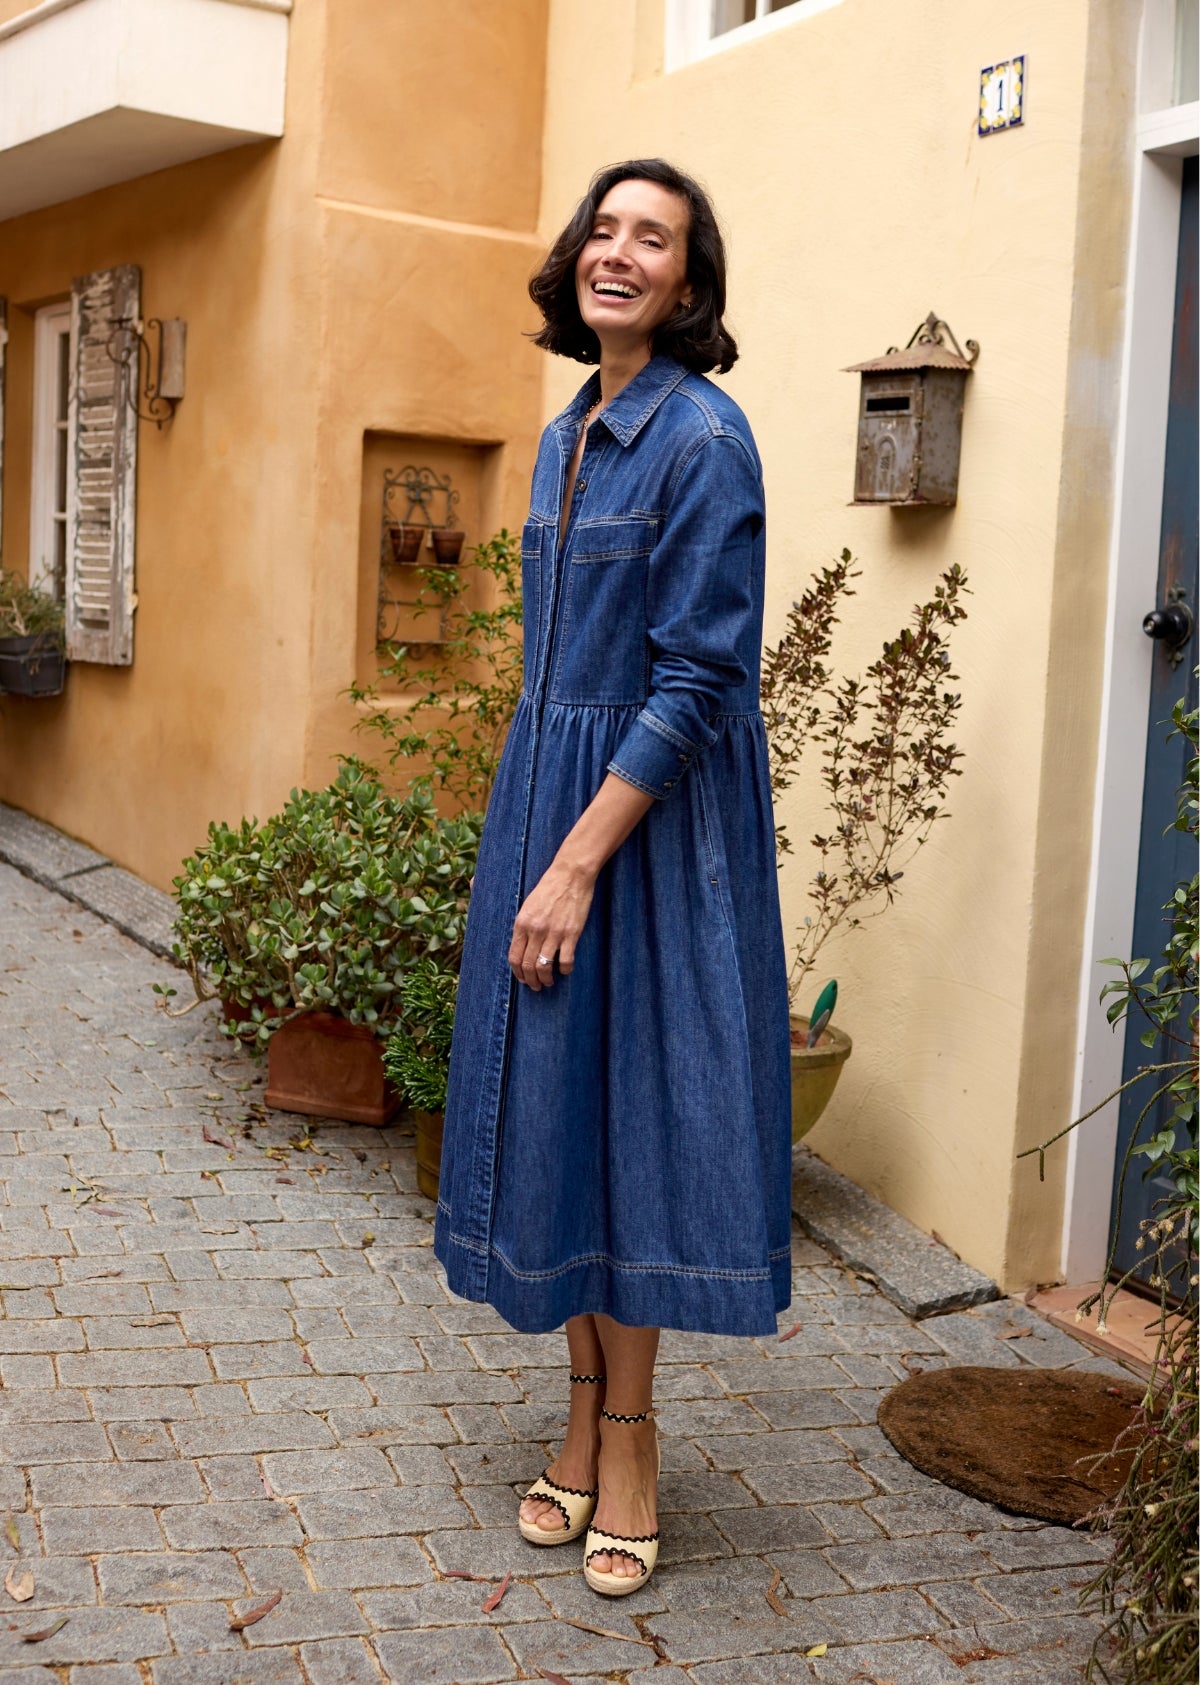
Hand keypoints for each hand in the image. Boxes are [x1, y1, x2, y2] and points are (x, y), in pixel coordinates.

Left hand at [509, 858, 595, 989]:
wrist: (571, 875)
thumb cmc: (549, 887)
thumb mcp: (528, 904)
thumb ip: (523, 925)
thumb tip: (519, 943)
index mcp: (522, 923)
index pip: (514, 957)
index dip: (517, 972)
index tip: (523, 978)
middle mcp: (535, 931)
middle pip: (528, 966)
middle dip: (531, 981)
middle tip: (536, 986)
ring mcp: (553, 933)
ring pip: (544, 967)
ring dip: (546, 979)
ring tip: (549, 982)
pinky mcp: (571, 933)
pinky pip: (565, 961)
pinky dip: (564, 970)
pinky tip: (565, 970)